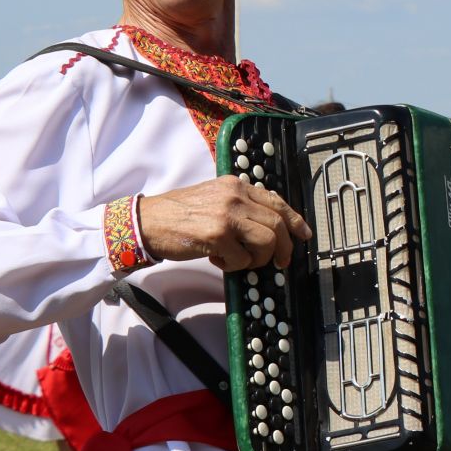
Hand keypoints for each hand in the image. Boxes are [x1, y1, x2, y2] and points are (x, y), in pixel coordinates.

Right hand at [137, 175, 311, 271]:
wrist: (147, 222)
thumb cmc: (180, 214)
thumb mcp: (214, 197)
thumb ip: (240, 205)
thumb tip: (270, 225)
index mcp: (235, 185)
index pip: (276, 202)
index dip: (295, 220)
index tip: (304, 235)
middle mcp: (234, 196)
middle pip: (278, 224)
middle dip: (283, 248)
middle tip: (279, 262)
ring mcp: (227, 215)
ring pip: (267, 242)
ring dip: (259, 259)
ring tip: (241, 260)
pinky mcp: (217, 236)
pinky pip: (243, 259)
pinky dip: (235, 266)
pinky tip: (219, 260)